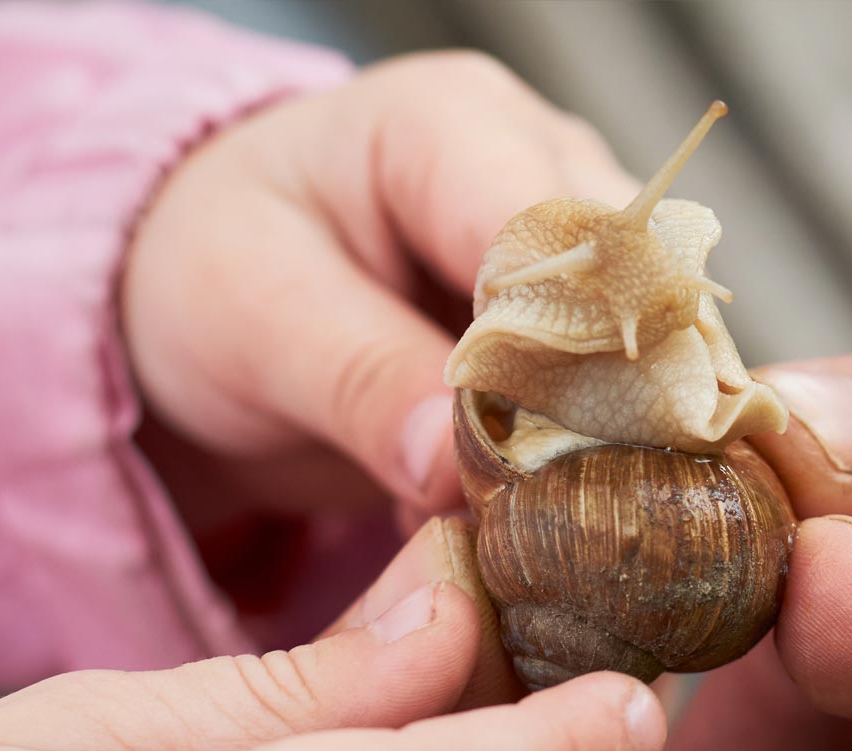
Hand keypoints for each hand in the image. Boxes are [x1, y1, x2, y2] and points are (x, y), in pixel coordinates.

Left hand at [123, 52, 637, 531]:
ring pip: (645, 353)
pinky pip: (615, 402)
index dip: (560, 348)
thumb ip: (356, 379)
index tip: (536, 464)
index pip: (554, 231)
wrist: (206, 295)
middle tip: (551, 514)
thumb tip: (452, 469)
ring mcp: (568, 251)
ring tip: (540, 526)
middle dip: (600, 411)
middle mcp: (538, 167)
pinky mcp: (570, 328)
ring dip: (600, 449)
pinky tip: (533, 520)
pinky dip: (581, 466)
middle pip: (627, 289)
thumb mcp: (251, 316)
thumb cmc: (212, 269)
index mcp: (451, 123)